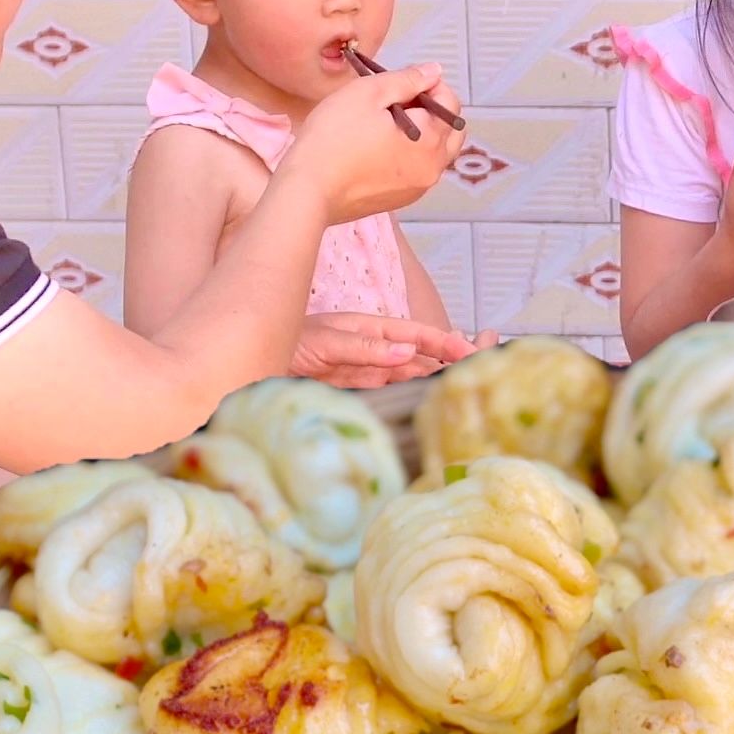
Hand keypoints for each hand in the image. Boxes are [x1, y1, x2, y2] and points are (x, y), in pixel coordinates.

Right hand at [284, 65, 466, 223]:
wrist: (308, 190)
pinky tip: (377, 147)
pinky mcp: (400, 200)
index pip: (450, 104)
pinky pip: (416, 170)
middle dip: (432, 110)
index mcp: (431, 140)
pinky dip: (408, 153)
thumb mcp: (368, 93)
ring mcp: (418, 188)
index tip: (402, 81)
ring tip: (384, 123)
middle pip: (450, 130)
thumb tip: (434, 71)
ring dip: (421, 132)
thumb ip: (406, 80)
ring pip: (435, 152)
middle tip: (398, 100)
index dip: (430, 85)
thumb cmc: (334, 137)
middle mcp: (433, 168)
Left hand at [292, 311, 477, 388]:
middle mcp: (374, 351)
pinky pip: (391, 396)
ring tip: (463, 389)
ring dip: (435, 381)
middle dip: (451, 360)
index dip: (445, 342)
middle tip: (482, 368)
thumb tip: (407, 351)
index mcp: (371, 329)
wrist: (251, 364)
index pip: (417, 334)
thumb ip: (365, 347)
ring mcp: (367, 374)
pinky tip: (429, 404)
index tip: (470, 351)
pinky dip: (411, 398)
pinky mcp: (358, 395)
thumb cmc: (285, 342)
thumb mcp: (325, 341)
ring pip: (411, 378)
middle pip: (421, 356)